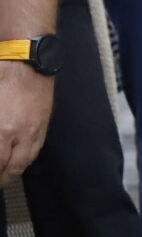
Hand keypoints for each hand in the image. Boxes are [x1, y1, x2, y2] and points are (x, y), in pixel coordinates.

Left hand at [0, 67, 53, 182]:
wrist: (26, 59)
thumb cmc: (0, 77)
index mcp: (1, 131)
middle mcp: (19, 135)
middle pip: (9, 168)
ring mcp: (34, 130)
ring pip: (23, 163)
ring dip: (10, 173)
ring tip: (2, 177)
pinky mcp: (43, 124)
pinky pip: (35, 150)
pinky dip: (23, 161)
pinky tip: (16, 161)